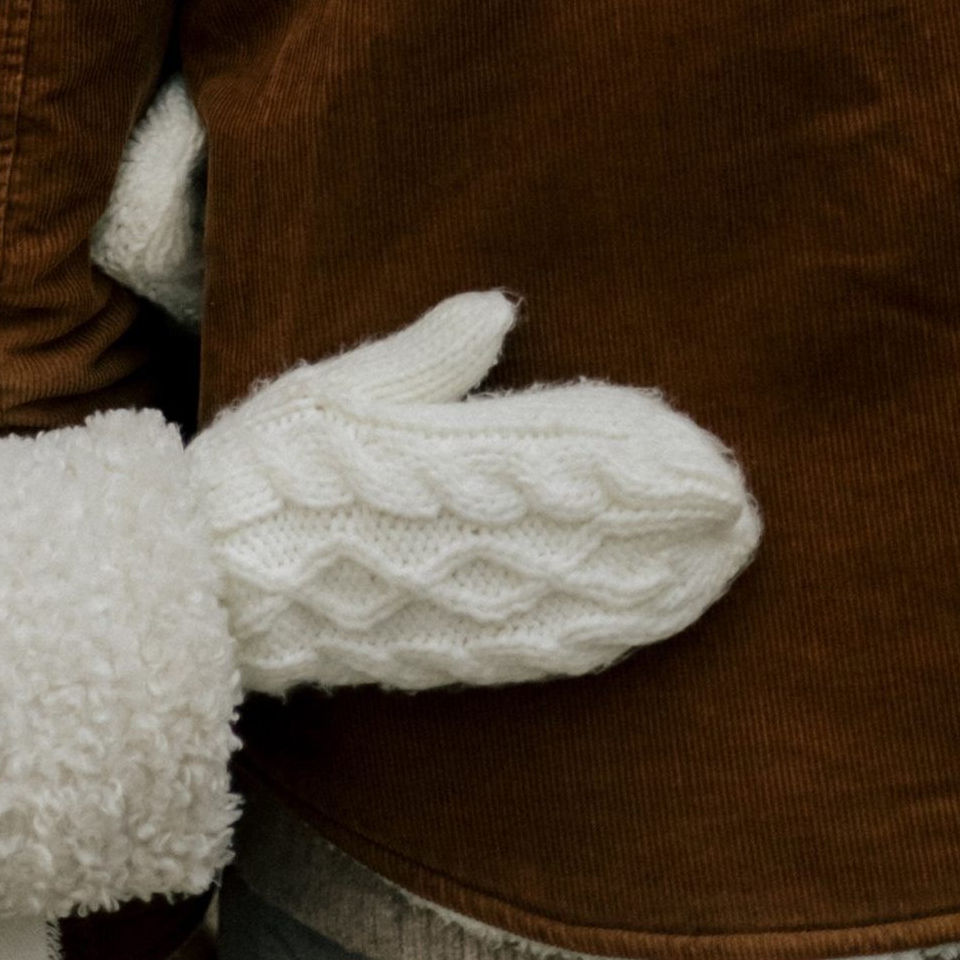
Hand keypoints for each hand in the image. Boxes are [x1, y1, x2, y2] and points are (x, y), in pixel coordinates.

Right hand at [194, 290, 760, 695]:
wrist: (211, 588)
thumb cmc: (267, 472)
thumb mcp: (334, 390)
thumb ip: (424, 356)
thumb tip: (500, 307)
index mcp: (444, 471)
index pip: (572, 464)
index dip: (649, 465)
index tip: (713, 460)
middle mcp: (468, 546)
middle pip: (598, 536)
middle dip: (677, 528)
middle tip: (747, 514)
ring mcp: (463, 609)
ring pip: (586, 597)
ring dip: (663, 584)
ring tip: (723, 567)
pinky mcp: (449, 653)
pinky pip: (543, 649)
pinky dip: (606, 636)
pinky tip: (645, 625)